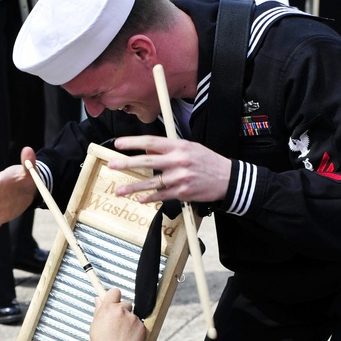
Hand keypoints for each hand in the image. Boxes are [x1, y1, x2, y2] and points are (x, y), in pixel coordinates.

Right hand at [90, 288, 146, 340]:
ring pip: (133, 316)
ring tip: (122, 336)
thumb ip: (99, 311)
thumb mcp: (95, 326)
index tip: (114, 302)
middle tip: (117, 325)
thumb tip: (98, 300)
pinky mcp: (142, 327)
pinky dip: (136, 331)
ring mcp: (133, 319)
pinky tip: (128, 340)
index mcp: (108, 309)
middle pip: (126, 304)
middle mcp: (122, 311)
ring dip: (129, 322)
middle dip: (122, 312)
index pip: (114, 292)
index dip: (114, 297)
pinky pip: (139, 325)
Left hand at [107, 135, 230, 203]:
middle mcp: (178, 161)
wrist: (228, 178)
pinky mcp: (182, 192)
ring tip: (119, 190)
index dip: (133, 142)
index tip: (118, 143)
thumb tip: (146, 150)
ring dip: (133, 187)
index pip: (151, 142)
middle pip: (147, 162)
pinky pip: (161, 195)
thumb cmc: (207, 161)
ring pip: (151, 183)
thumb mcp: (189, 148)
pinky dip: (149, 197)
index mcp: (179, 147)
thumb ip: (167, 149)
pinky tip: (140, 199)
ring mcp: (180, 178)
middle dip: (127, 163)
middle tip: (112, 164)